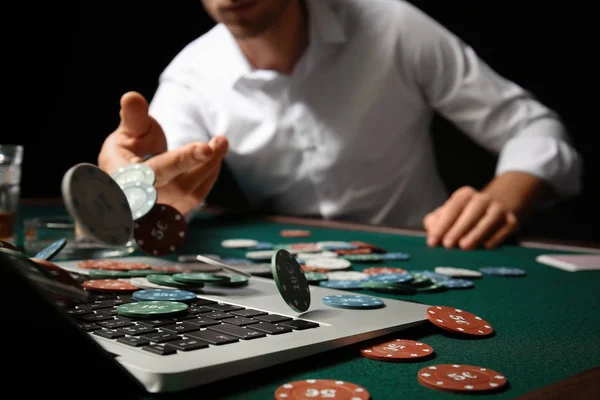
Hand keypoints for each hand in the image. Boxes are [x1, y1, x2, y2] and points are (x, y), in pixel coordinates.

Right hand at [98, 91, 228, 214]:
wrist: (127, 188)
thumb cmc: (126, 157)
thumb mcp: (126, 134)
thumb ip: (133, 118)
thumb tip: (132, 96)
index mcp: (125, 178)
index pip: (156, 170)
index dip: (182, 159)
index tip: (206, 148)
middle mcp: (143, 200)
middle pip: (178, 185)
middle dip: (202, 161)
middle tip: (220, 140)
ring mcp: (162, 211)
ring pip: (192, 191)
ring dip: (211, 164)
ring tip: (220, 141)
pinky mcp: (177, 213)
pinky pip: (198, 194)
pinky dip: (209, 172)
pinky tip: (211, 156)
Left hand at [423, 186, 518, 249]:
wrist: (497, 209)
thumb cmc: (464, 216)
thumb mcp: (448, 215)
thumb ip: (436, 222)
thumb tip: (431, 232)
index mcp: (465, 195)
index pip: (452, 208)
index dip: (442, 225)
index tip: (432, 242)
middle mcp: (483, 199)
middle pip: (471, 211)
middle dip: (458, 228)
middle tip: (448, 245)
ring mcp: (499, 209)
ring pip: (489, 219)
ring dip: (477, 233)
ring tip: (465, 246)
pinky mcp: (512, 220)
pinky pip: (506, 227)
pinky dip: (497, 237)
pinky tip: (487, 246)